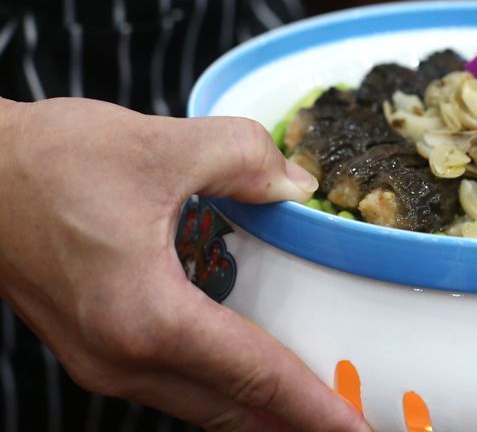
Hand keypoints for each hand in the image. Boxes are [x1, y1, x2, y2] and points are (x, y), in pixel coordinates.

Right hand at [0, 98, 369, 431]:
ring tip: (306, 407)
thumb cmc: (47, 163)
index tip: (357, 429)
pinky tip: (242, 371)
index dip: (314, 405)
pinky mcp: (90, 345)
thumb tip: (296, 185)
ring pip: (198, 403)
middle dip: (292, 422)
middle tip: (346, 426)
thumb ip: (244, 158)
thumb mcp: (161, 145)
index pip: (255, 375)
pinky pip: (169, 383)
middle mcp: (122, 357)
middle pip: (230, 408)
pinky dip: (217, 387)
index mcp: (148, 317)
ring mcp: (101, 359)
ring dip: (254, 410)